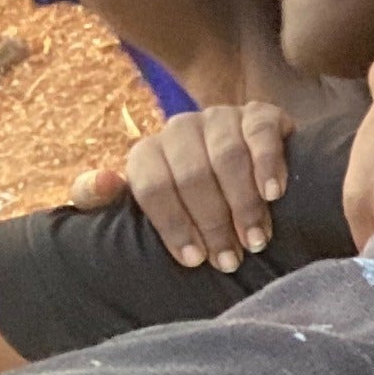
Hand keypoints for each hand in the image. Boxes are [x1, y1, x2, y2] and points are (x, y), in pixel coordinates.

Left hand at [70, 101, 294, 270]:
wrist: (245, 175)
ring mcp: (221, 117)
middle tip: (231, 259)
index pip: (152, 186)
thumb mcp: (139, 208)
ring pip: (227, 157)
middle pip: (192, 175)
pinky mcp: (260, 113)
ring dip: (243, 204)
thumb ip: (99, 198)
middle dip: (212, 223)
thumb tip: (104, 182)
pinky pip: (262, 135)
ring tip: (256, 239)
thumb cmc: (185, 205)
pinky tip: (274, 194)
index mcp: (147, 153)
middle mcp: (180, 128)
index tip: (194, 260)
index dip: (173, 225)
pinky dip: (268, 165)